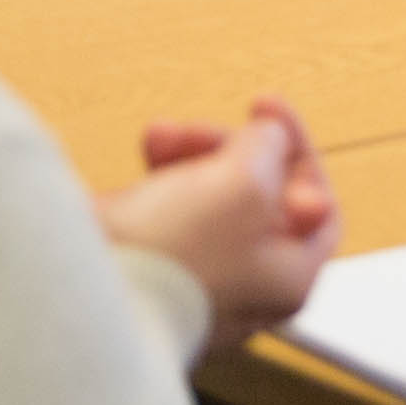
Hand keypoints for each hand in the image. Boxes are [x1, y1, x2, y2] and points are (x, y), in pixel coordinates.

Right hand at [96, 96, 338, 357]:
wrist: (88, 295)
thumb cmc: (177, 255)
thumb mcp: (245, 183)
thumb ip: (268, 150)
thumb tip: (267, 139)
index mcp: (289, 276)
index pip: (317, 205)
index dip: (296, 149)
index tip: (266, 109)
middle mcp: (248, 284)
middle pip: (261, 196)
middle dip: (231, 148)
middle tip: (202, 131)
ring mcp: (199, 277)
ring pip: (210, 196)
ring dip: (191, 154)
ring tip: (161, 136)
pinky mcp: (154, 264)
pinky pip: (168, 208)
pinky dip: (161, 173)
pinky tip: (148, 148)